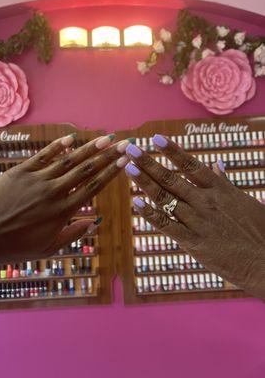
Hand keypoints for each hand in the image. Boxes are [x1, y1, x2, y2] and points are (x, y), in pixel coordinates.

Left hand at [0, 134, 129, 277]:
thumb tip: (94, 222)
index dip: (111, 172)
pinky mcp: (20, 172)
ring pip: (68, 160)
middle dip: (107, 155)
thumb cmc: (16, 246)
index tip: (125, 161)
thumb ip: (73, 234)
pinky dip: (58, 146)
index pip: (93, 187)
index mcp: (62, 211)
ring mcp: (37, 180)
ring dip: (88, 148)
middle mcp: (53, 192)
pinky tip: (71, 138)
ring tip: (105, 138)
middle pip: (86, 170)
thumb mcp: (48, 248)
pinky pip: (43, 155)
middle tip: (122, 143)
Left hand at [125, 136, 264, 298]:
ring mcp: (198, 221)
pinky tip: (136, 202)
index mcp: (219, 190)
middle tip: (131, 150)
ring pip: (165, 199)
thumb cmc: (259, 231)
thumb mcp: (244, 201)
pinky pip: (166, 225)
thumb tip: (217, 164)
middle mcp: (206, 202)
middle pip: (171, 179)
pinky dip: (150, 214)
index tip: (156, 138)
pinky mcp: (193, 242)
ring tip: (128, 169)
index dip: (172, 151)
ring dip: (144, 183)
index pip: (191, 165)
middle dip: (149, 163)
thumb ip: (225, 183)